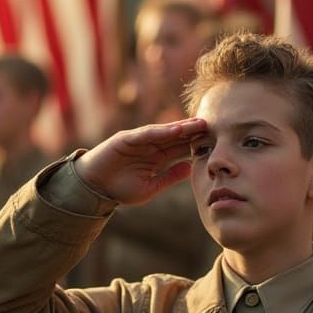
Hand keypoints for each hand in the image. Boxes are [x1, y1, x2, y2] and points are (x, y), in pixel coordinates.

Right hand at [75, 118, 207, 204]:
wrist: (94, 188)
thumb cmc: (119, 189)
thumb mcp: (150, 188)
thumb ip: (169, 178)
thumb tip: (190, 168)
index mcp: (158, 158)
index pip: (181, 149)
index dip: (198, 145)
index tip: (218, 142)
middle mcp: (151, 146)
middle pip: (177, 137)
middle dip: (195, 132)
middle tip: (216, 126)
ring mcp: (140, 141)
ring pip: (166, 132)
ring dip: (183, 127)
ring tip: (200, 124)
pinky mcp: (127, 138)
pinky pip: (147, 134)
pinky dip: (161, 131)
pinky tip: (176, 130)